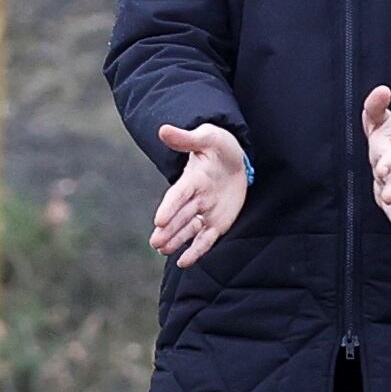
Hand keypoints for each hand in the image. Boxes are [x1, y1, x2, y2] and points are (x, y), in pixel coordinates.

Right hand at [152, 122, 248, 267]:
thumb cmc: (220, 146)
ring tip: (162, 250)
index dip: (169, 207)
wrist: (235, 159)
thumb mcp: (208, 137)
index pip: (178, 194)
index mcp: (192, 179)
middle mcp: (195, 198)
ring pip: (189, 229)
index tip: (158, 220)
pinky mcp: (217, 223)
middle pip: (180, 216)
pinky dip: (196, 251)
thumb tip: (163, 129)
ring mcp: (205, 212)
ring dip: (176, 240)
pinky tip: (183, 262)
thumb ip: (187, 138)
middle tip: (155, 242)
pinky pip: (206, 239)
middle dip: (168, 229)